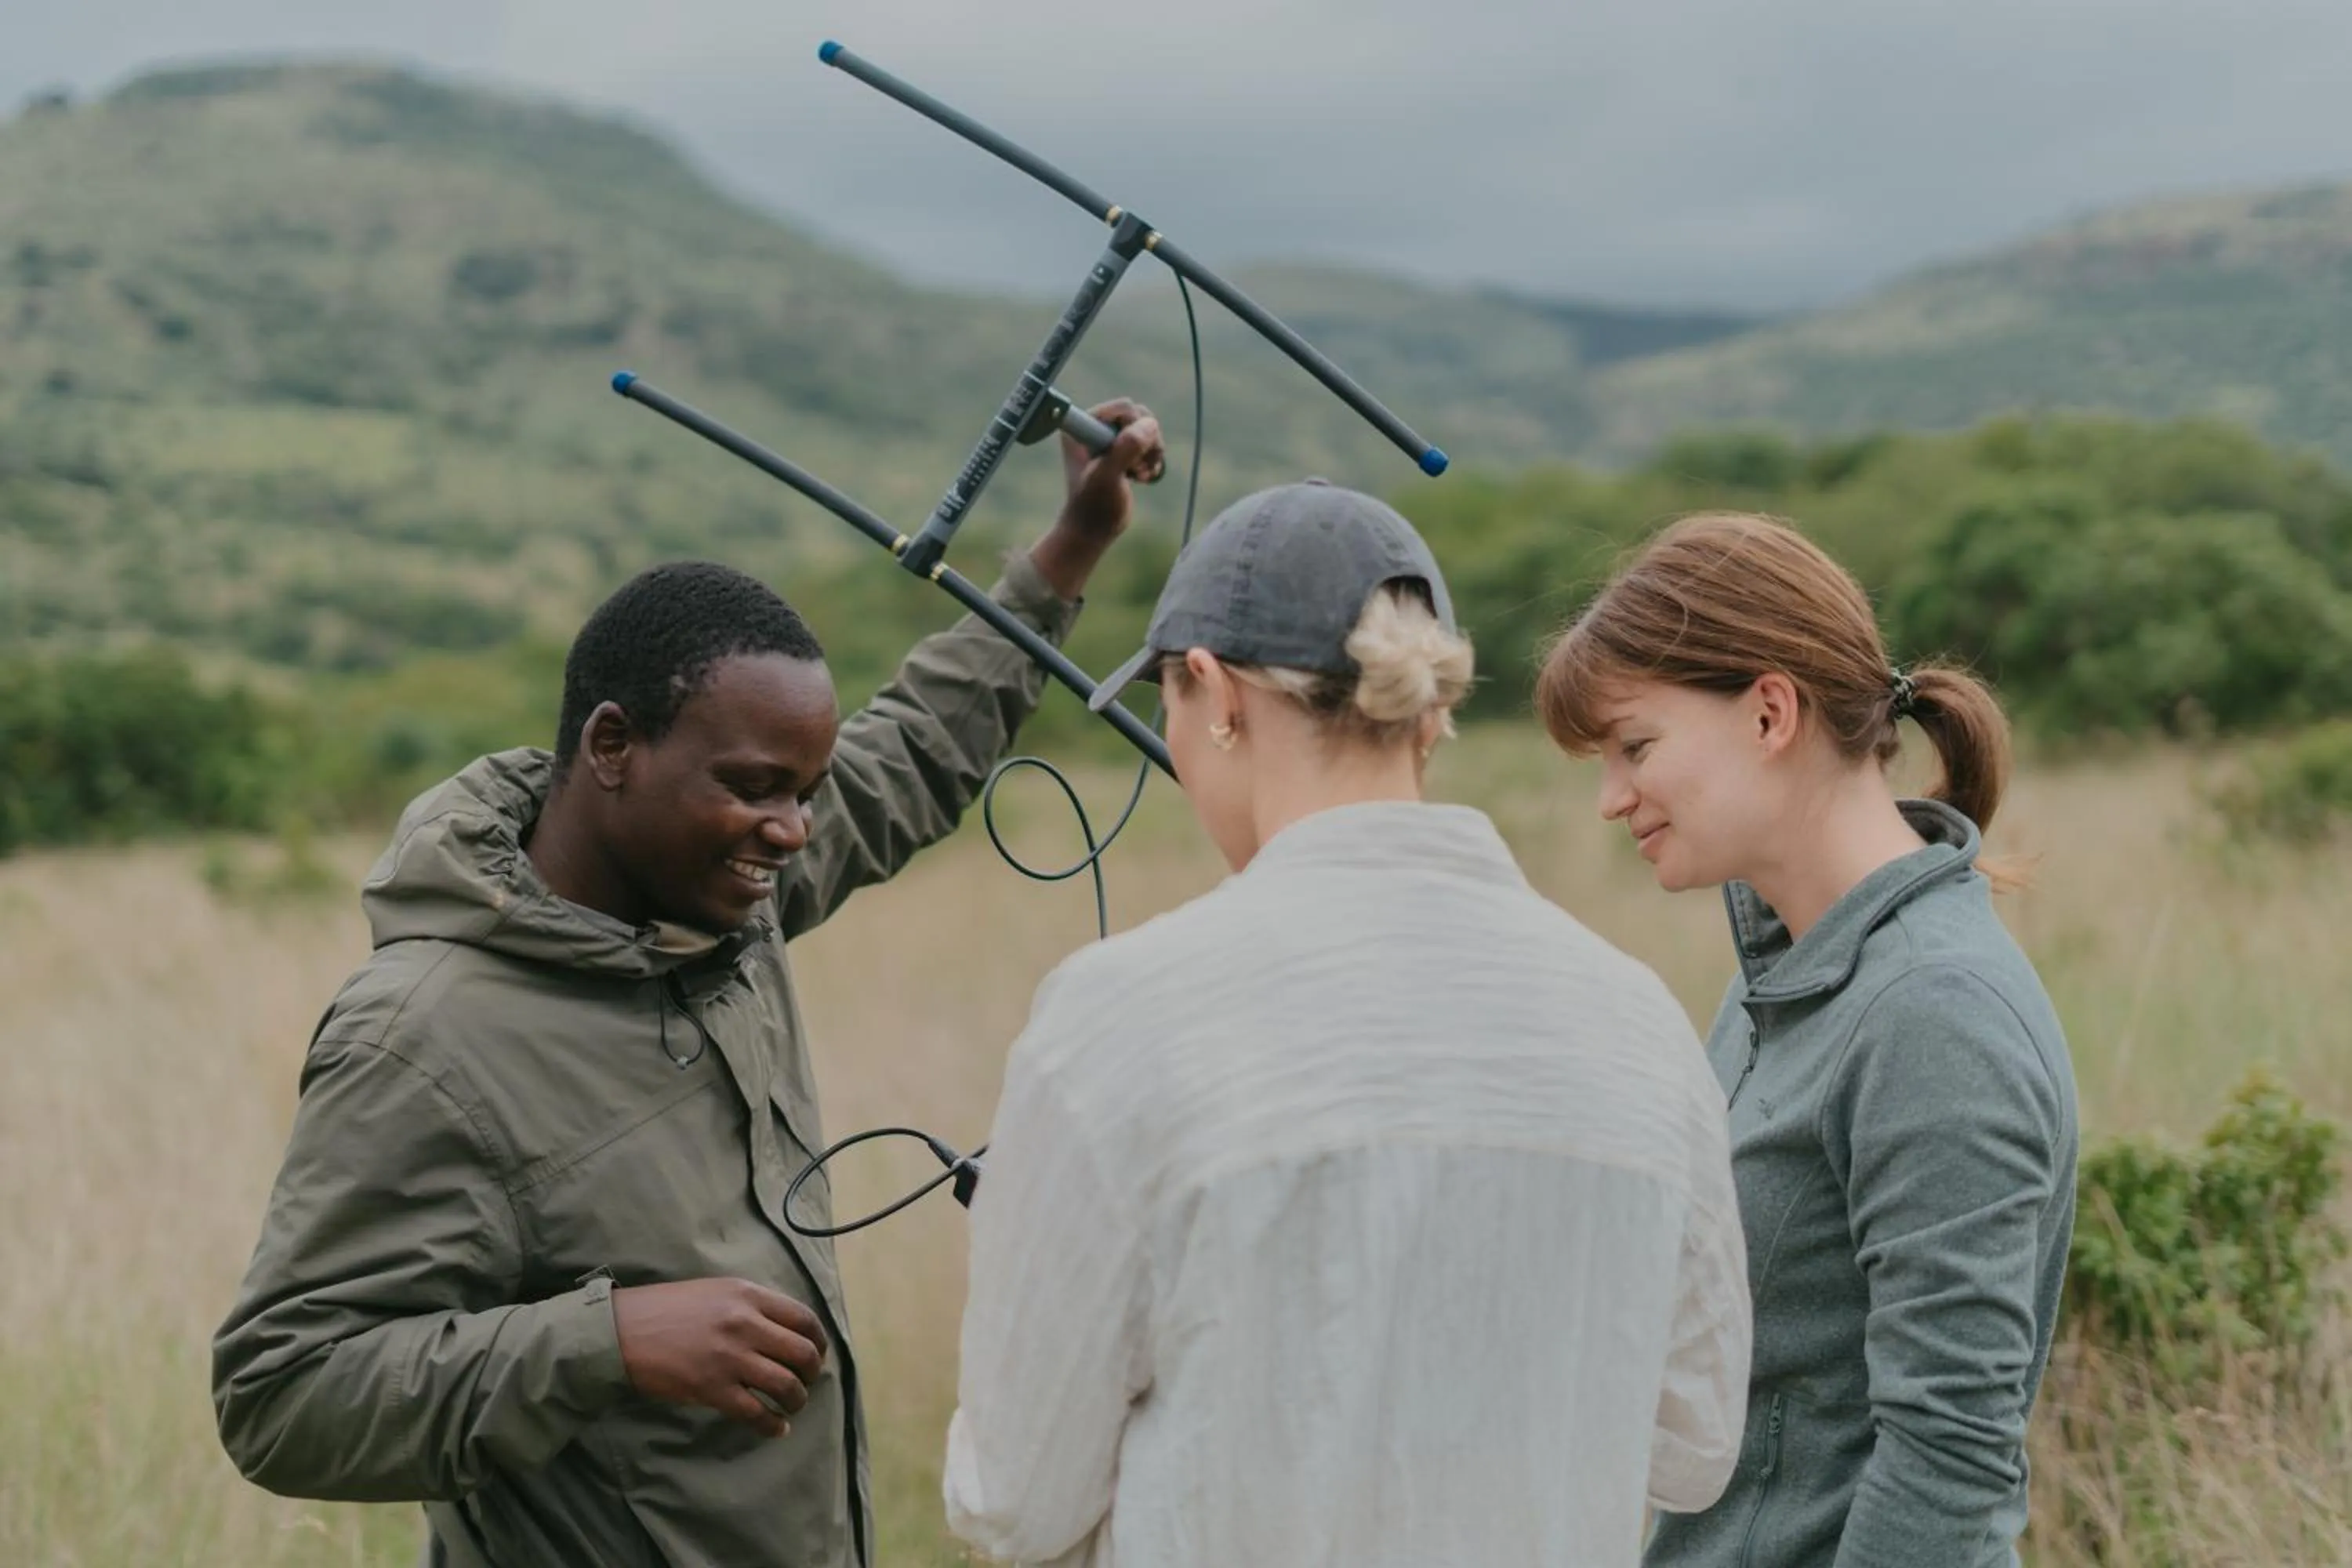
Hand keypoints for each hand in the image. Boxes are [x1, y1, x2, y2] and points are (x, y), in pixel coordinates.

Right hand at [613, 1278, 828, 1437]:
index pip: (804, 1318)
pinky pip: (757, 1413)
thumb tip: (784, 1331)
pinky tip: (776, 1427)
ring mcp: (730, 1357)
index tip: (816, 1354)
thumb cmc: (667, 1309)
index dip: (818, 1341)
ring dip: (797, 1400)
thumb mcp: (716, 1291)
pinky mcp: (712, 1389)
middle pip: (802, 1354)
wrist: (621, 1331)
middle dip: (812, 1373)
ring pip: (786, 1385)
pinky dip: (773, 1424)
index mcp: (748, 1295)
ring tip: (792, 1406)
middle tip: (805, 1383)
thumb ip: (751, 1306)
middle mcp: (745, 1324)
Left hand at [1031, 398, 1164, 599]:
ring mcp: (1108, 439)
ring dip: (1152, 452)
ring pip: (1147, 429)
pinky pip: (1149, 442)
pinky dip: (1152, 459)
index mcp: (1082, 426)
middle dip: (1146, 442)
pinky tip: (1143, 477)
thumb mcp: (1108, 477)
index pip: (1123, 408)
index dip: (1135, 431)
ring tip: (1140, 475)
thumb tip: (1150, 423)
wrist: (1093, 530)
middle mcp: (1094, 427)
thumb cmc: (1094, 506)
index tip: (1130, 461)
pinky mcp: (1121, 451)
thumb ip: (1125, 448)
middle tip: (1139, 468)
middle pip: (1139, 416)